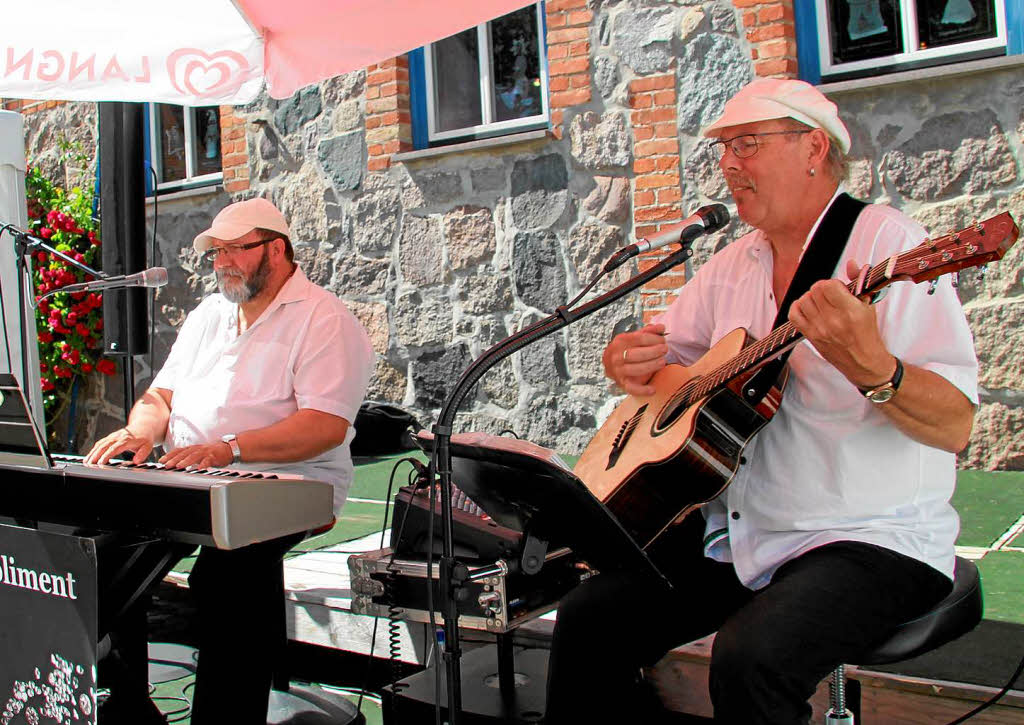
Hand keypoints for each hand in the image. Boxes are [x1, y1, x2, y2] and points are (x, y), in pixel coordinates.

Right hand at [84, 427, 154, 464]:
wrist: (144, 426)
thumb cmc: (145, 437)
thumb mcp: (148, 446)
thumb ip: (143, 453)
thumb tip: (136, 461)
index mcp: (126, 439)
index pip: (114, 448)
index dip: (106, 455)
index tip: (101, 463)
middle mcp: (118, 437)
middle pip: (104, 446)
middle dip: (95, 455)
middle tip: (89, 464)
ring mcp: (113, 436)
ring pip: (100, 444)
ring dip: (92, 452)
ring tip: (86, 461)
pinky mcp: (110, 437)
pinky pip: (100, 443)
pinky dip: (94, 449)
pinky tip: (90, 456)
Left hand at [159, 442, 232, 469]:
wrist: (229, 448)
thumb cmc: (213, 453)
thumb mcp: (199, 454)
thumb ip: (189, 457)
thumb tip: (176, 462)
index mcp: (193, 448)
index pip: (179, 450)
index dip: (169, 455)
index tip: (161, 461)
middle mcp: (198, 449)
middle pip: (184, 453)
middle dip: (174, 459)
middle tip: (166, 465)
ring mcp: (206, 452)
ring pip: (194, 456)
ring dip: (186, 461)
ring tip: (179, 467)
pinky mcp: (215, 456)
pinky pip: (208, 460)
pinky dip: (203, 464)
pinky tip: (199, 469)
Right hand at [603, 323, 667, 395]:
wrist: (610, 363)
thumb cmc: (627, 348)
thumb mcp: (634, 337)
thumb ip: (648, 332)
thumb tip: (661, 328)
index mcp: (620, 342)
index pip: (638, 338)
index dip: (653, 339)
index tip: (663, 340)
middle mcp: (616, 356)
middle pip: (636, 354)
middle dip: (654, 351)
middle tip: (665, 350)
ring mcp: (618, 370)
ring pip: (636, 370)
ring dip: (651, 366)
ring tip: (662, 362)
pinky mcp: (622, 383)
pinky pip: (631, 388)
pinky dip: (642, 390)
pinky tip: (653, 389)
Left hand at [787, 259, 895, 388]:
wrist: (863, 361)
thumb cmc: (867, 334)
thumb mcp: (869, 305)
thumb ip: (859, 282)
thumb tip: (852, 264)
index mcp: (850, 311)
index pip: (827, 286)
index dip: (831, 283)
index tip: (837, 288)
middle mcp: (833, 320)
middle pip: (814, 291)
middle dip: (821, 289)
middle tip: (829, 296)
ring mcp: (819, 329)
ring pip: (803, 301)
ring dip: (811, 298)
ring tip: (821, 303)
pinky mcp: (811, 336)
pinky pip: (794, 315)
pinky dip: (798, 308)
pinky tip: (808, 309)